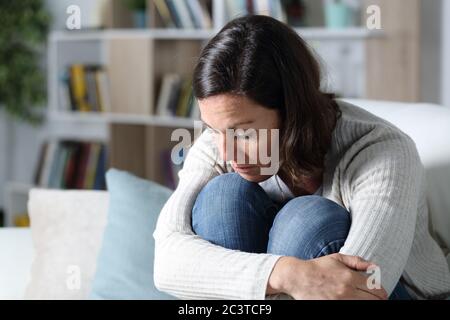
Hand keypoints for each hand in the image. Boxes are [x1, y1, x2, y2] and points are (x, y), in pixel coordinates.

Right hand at [267, 254, 387, 299]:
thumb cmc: (317, 267)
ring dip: (367, 302)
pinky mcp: (332, 307)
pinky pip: (351, 309)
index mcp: (350, 277)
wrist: (297, 277)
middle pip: (374, 300)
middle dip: (378, 299)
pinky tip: (353, 301)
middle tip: (376, 298)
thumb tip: (375, 267)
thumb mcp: (337, 258)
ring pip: (364, 305)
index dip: (382, 292)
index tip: (380, 293)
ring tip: (364, 299)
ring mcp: (340, 301)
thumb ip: (358, 261)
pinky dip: (356, 305)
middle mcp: (347, 291)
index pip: (377, 289)